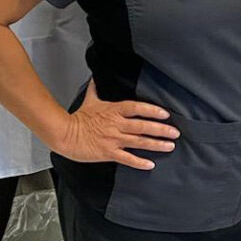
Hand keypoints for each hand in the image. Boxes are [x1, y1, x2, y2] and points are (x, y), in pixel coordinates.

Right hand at [54, 80, 179, 168]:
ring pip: (139, 142)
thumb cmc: (78, 117)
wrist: (65, 134)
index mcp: (114, 110)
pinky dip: (139, 162)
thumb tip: (96, 77)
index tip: (165, 114)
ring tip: (170, 146)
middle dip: (161, 129)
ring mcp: (114, 139)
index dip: (152, 111)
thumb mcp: (90, 100)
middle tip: (175, 132)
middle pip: (143, 126)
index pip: (138, 108)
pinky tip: (151, 164)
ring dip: (156, 144)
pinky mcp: (108, 153)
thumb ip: (96, 88)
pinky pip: (127, 158)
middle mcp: (117, 124)